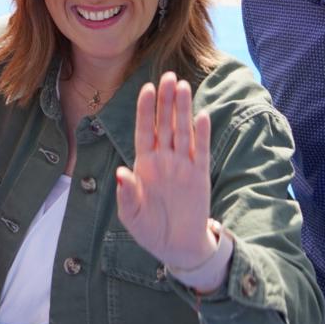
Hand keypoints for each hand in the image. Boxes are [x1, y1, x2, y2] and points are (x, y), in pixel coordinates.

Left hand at [116, 72, 216, 268]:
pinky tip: (202, 116)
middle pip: (164, 124)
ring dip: (183, 110)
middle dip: (165, 100)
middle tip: (168, 75)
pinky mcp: (199, 176)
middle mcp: (163, 159)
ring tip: (183, 86)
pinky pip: (200, 151)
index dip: (144, 110)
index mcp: (144, 164)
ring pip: (182, 131)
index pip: (144, 130)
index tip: (145, 88)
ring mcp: (182, 165)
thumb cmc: (149, 229)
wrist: (176, 247)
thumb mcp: (131, 215)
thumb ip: (127, 194)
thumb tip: (122, 173)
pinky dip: (202, 134)